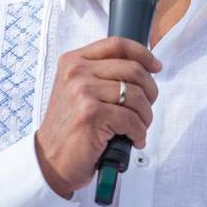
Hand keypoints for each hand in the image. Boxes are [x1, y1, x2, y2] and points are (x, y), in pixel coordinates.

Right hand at [35, 37, 160, 198]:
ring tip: (138, 128)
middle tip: (146, 109)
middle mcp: (76, 72)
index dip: (143, 54)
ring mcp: (83, 91)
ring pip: (137, 96)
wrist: (50, 161)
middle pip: (133, 70)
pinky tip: (133, 139)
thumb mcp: (78, 91)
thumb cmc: (70, 129)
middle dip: (150, 92)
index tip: (155, 67)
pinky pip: (132, 119)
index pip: (117, 45)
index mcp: (74, 61)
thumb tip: (143, 69)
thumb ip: (102, 75)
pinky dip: (139, 132)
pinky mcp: (91, 113)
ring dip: (145, 116)